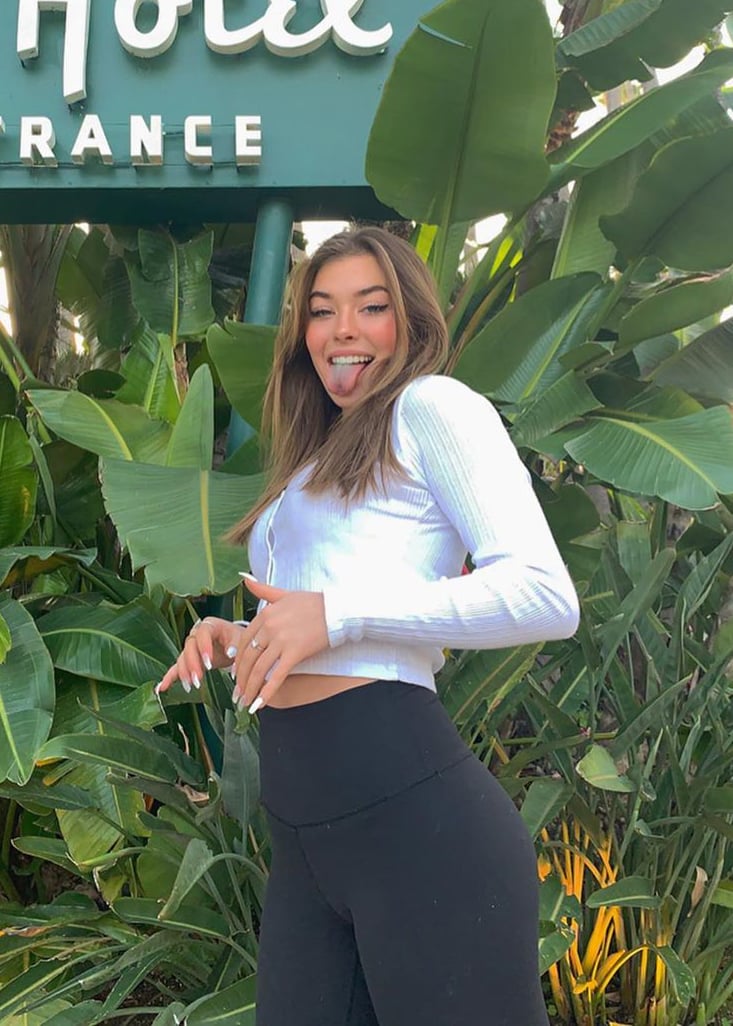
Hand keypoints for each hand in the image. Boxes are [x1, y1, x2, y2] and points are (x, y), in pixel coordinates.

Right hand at [156, 616, 245, 694]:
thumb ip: (236, 645)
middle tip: (198, 679)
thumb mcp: (241, 639)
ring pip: (182, 658)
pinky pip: (176, 667)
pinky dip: (170, 677)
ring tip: (190, 686)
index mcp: (210, 626)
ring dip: (184, 672)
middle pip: (189, 646)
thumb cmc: (238, 639)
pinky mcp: (189, 659)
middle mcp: (197, 634)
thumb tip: (231, 653)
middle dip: (192, 664)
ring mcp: (191, 647)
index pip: (203, 632)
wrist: (234, 643)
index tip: (209, 663)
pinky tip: (162, 687)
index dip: (204, 647)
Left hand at [232, 576, 328, 712]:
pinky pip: (277, 675)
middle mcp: (269, 626)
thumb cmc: (314, 602)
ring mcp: (281, 640)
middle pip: (248, 657)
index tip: (236, 673)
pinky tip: (259, 704)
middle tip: (237, 693)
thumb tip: (244, 578)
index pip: (244, 640)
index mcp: (265, 613)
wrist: (338, 610)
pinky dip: (266, 692)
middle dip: (240, 678)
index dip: (238, 659)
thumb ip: (263, 590)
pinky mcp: (295, 652)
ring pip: (259, 669)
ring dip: (249, 688)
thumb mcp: (285, 594)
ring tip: (245, 702)